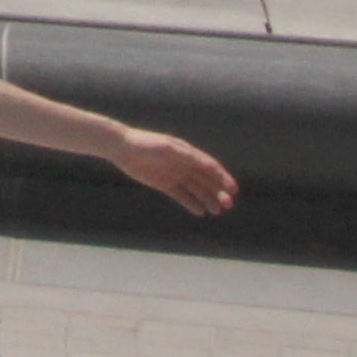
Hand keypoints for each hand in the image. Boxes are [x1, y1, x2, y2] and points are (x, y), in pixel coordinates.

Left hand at [110, 124, 237, 215]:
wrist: (122, 148)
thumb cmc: (146, 144)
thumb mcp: (168, 149)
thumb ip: (188, 157)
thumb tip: (210, 166)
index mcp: (187, 153)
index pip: (210, 167)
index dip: (224, 178)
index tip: (234, 190)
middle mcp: (183, 164)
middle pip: (206, 180)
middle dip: (218, 191)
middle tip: (228, 205)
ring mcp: (175, 175)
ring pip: (196, 189)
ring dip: (207, 199)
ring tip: (216, 211)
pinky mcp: (165, 184)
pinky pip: (181, 196)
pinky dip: (191, 203)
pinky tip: (200, 212)